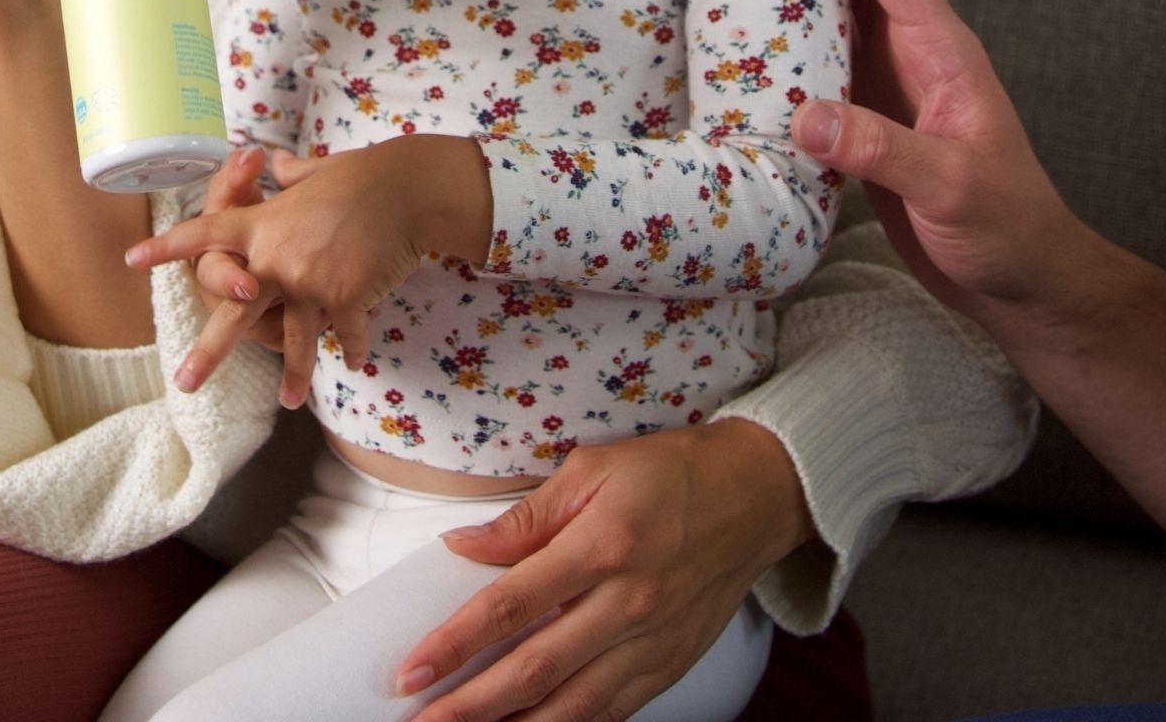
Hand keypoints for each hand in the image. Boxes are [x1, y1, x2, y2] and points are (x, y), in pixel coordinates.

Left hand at [127, 136, 490, 407]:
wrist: (405, 189)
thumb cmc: (362, 175)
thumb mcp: (316, 172)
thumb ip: (290, 177)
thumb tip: (276, 162)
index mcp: (263, 225)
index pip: (206, 234)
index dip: (169, 247)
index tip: (132, 259)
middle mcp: (277, 258)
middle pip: (234, 311)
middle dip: (210, 352)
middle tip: (184, 383)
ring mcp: (310, 282)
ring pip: (293, 341)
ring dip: (294, 375)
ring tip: (287, 402)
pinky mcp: (344, 299)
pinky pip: (345, 333)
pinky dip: (353, 346)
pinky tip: (355, 362)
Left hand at [395, 419, 811, 721]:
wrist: (754, 496)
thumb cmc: (668, 473)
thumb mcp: (593, 469)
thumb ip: (527, 518)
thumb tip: (464, 547)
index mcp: (603, 546)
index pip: (512, 605)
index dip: (456, 643)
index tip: (411, 670)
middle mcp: (628, 604)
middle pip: (536, 670)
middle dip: (471, 706)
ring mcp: (652, 644)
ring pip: (573, 708)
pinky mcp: (670, 667)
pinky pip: (611, 714)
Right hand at [792, 0, 1075, 322]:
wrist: (1023, 281)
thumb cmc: (1004, 229)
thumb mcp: (951, 189)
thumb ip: (882, 151)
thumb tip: (804, 114)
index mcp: (943, 50)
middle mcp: (917, 49)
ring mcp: (895, 76)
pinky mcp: (873, 109)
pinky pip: (828, 42)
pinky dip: (798, 5)